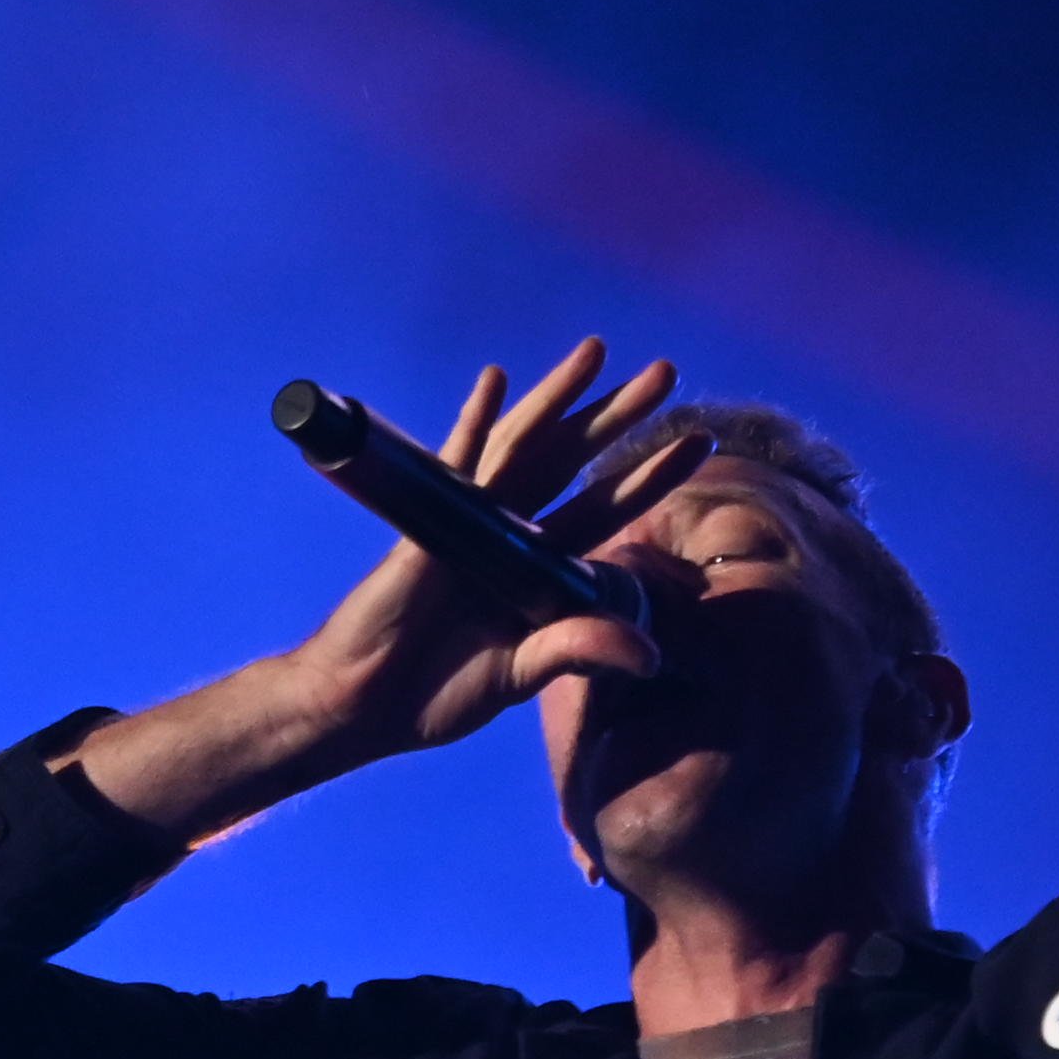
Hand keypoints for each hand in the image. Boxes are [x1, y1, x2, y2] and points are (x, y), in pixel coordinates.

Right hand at [298, 337, 707, 753]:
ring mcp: (467, 523)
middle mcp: (508, 533)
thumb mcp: (519, 674)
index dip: (648, 476)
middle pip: (572, 461)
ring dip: (558, 398)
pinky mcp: (427, 528)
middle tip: (665, 372)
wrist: (359, 707)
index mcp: (536, 568)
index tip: (699, 442)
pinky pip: (455, 468)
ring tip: (597, 352)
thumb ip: (576, 650)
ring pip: (523, 447)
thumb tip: (648, 655)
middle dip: (617, 416)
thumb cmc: (434, 693)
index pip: (604, 509)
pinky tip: (496, 381)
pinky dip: (474, 425)